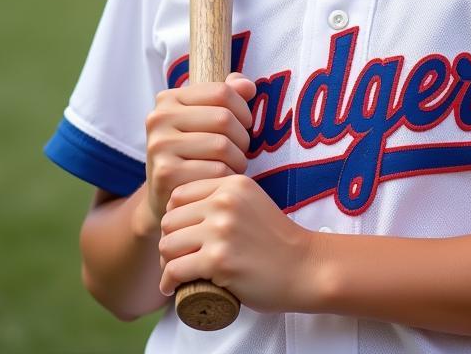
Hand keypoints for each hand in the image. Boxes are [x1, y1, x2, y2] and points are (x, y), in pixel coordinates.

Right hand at [144, 73, 256, 224]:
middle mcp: (159, 118)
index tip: (244, 124)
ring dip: (238, 160)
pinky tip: (220, 182)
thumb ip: (228, 95)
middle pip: (224, 118)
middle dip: (242, 138)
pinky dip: (227, 177)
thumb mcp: (206, 118)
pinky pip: (217, 171)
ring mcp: (159, 146)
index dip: (242, 109)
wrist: (164, 196)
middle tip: (240, 151)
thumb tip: (248, 86)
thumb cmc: (193, 152)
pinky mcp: (165, 174)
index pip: (222, 91)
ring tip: (233, 166)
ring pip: (222, 145)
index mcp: (169, 99)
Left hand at [158, 174, 319, 313]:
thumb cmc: (276, 240)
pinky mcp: (219, 261)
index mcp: (232, 184)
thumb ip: (225, 196)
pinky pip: (175, 269)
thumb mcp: (251, 202)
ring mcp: (221, 231)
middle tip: (176, 257)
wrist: (304, 267)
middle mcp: (224, 202)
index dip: (174, 215)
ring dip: (166, 262)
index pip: (179, 194)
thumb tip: (186, 206)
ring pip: (168, 244)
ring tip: (176, 271)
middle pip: (169, 219)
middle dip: (168, 240)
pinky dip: (168, 282)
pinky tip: (171, 287)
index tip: (181, 233)